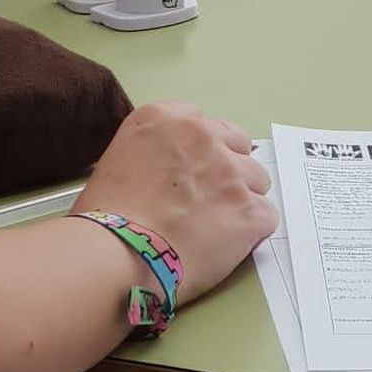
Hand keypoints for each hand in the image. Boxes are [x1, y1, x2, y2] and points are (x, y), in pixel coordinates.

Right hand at [75, 104, 275, 301]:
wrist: (117, 252)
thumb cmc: (105, 216)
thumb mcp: (118, 160)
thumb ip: (152, 155)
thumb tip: (164, 176)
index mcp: (165, 118)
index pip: (204, 124)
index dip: (201, 152)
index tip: (192, 174)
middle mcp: (202, 135)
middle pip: (237, 145)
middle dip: (228, 170)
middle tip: (208, 200)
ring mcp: (230, 172)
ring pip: (257, 180)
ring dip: (241, 200)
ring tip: (215, 227)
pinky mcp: (250, 210)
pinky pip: (266, 217)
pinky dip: (251, 232)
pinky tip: (226, 245)